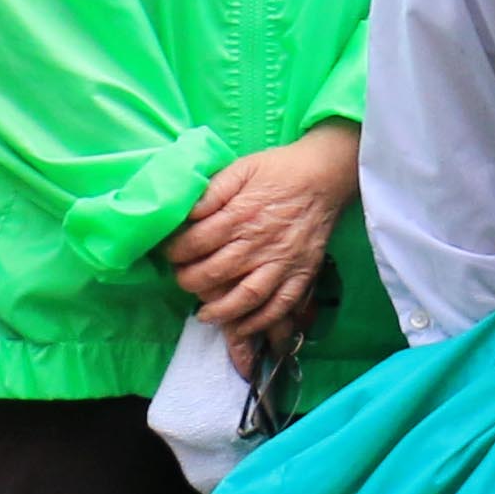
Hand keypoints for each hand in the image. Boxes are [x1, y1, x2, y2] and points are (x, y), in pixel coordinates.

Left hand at [150, 121, 360, 338]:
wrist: (325, 175)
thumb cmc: (279, 170)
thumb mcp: (241, 168)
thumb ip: (212, 190)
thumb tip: (185, 211)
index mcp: (240, 214)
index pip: (196, 242)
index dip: (175, 251)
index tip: (169, 253)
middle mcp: (259, 242)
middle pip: (214, 272)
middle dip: (189, 281)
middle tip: (182, 279)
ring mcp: (282, 261)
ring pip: (245, 297)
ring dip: (220, 311)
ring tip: (204, 314)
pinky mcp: (301, 272)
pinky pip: (280, 305)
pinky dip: (260, 321)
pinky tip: (242, 325)